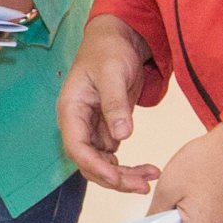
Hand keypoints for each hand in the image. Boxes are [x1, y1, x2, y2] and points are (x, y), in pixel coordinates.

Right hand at [58, 14, 152, 192]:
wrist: (118, 38)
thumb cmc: (109, 50)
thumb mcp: (113, 73)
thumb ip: (115, 104)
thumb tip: (122, 136)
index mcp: (71, 110)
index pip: (76, 147)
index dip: (95, 167)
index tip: (117, 178)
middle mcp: (78, 123)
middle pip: (89, 162)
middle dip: (114, 178)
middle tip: (143, 185)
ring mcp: (92, 128)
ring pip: (102, 163)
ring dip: (124, 176)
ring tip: (151, 177)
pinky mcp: (106, 128)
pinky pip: (113, 157)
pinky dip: (128, 167)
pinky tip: (147, 170)